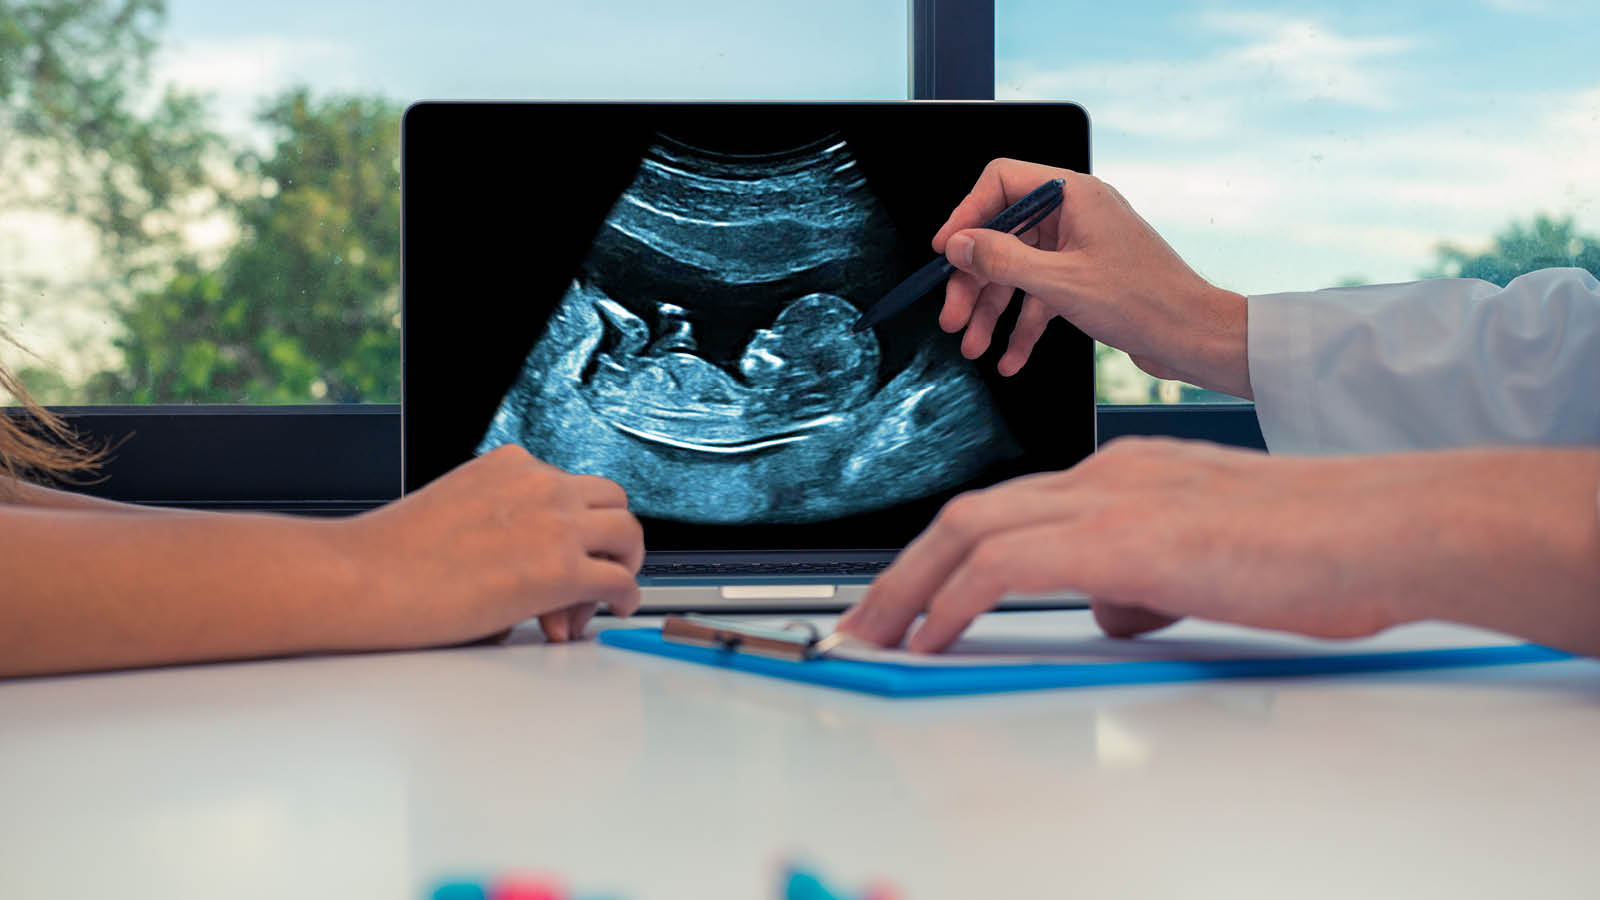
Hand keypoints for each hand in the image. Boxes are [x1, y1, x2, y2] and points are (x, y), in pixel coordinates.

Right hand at [336, 444, 643, 647]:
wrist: (362, 577)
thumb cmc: (390, 556)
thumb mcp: (454, 510)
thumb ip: (499, 522)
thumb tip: (520, 562)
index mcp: (509, 465)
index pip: (569, 484)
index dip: (574, 523)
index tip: (562, 552)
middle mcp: (538, 484)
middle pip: (611, 500)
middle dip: (609, 537)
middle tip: (597, 571)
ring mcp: (554, 523)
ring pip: (627, 533)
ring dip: (624, 563)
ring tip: (608, 593)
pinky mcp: (560, 568)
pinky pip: (620, 579)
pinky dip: (625, 596)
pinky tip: (615, 609)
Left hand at [838, 438, 1599, 654]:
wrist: (1380, 527)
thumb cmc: (1319, 548)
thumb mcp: (1210, 567)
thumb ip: (1146, 581)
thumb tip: (1105, 611)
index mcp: (1123, 475)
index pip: (1008, 510)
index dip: (945, 554)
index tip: (912, 594)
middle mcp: (1104, 475)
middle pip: (969, 514)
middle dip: (903, 569)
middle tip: (865, 616)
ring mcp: (1110, 499)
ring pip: (970, 531)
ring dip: (909, 587)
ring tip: (873, 634)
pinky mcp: (1122, 537)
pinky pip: (1003, 566)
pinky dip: (952, 599)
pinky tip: (931, 636)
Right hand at [932, 159, 1250, 397]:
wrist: (1193, 337)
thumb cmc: (1145, 301)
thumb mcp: (1060, 281)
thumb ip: (1003, 259)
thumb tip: (960, 243)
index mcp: (1073, 195)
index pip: (1002, 182)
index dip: (967, 214)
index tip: (947, 250)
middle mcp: (1075, 215)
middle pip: (1003, 236)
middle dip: (975, 281)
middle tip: (953, 315)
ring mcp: (1079, 248)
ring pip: (1018, 272)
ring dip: (993, 311)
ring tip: (974, 345)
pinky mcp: (1085, 280)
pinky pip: (1040, 296)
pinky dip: (1023, 326)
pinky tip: (1010, 356)